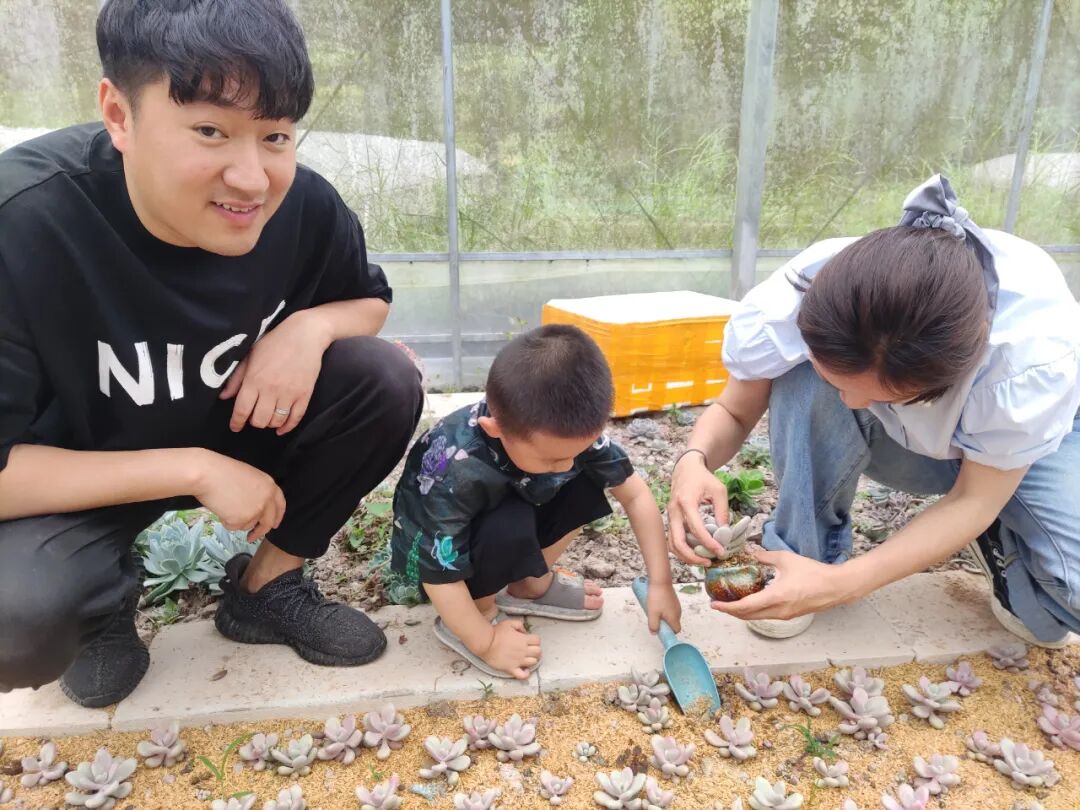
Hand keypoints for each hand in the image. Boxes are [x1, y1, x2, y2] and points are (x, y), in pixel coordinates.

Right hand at [191, 450, 285, 540]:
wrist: (208, 474)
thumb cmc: (223, 471)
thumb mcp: (249, 477)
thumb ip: (258, 492)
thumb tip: (257, 507)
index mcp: (270, 486)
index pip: (280, 505)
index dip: (277, 516)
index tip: (274, 524)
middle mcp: (266, 500)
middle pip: (267, 522)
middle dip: (260, 531)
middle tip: (252, 536)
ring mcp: (255, 511)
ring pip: (248, 524)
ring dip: (237, 521)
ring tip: (225, 504)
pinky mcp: (241, 520)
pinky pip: (234, 527)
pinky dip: (226, 522)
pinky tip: (220, 508)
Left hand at [220, 311, 330, 434]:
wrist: (305, 334)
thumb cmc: (274, 342)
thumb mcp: (250, 356)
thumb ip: (236, 378)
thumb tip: (224, 397)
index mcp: (254, 379)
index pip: (242, 410)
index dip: (236, 422)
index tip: (235, 427)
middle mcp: (270, 390)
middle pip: (259, 420)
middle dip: (254, 422)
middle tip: (254, 416)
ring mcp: (289, 393)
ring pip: (276, 421)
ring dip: (269, 423)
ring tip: (267, 418)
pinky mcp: (304, 395)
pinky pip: (295, 418)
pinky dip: (287, 427)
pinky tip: (281, 428)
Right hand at [479, 618, 541, 679]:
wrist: (485, 643)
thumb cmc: (496, 632)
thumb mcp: (509, 623)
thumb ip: (519, 625)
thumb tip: (524, 631)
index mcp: (523, 639)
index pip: (538, 640)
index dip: (535, 640)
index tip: (529, 640)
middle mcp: (523, 651)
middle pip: (538, 652)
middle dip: (536, 650)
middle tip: (530, 649)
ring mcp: (518, 661)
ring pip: (534, 662)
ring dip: (532, 660)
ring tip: (526, 658)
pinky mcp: (511, 668)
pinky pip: (523, 675)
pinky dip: (526, 674)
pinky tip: (524, 670)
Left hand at [646, 581, 681, 633]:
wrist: (660, 581)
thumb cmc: (656, 597)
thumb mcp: (652, 614)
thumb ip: (653, 625)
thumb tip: (654, 633)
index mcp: (675, 618)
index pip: (676, 630)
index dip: (668, 632)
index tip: (660, 629)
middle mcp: (678, 612)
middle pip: (672, 623)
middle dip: (663, 623)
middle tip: (654, 618)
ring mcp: (676, 605)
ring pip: (670, 615)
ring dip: (662, 615)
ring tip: (653, 610)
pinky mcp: (673, 599)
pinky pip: (669, 608)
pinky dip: (663, 609)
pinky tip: (656, 603)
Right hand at [667, 453, 730, 565]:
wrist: (686, 469)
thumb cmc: (703, 478)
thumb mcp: (718, 490)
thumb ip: (722, 511)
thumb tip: (724, 533)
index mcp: (686, 502)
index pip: (696, 529)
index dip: (708, 543)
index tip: (720, 551)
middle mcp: (674, 512)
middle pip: (677, 542)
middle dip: (692, 556)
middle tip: (709, 562)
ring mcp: (670, 517)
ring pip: (672, 544)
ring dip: (686, 556)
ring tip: (703, 561)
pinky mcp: (671, 520)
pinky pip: (673, 540)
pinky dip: (683, 550)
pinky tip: (696, 552)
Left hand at [709, 547, 854, 619]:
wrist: (836, 587)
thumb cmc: (813, 573)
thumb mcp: (786, 559)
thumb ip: (765, 556)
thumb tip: (750, 552)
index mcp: (775, 597)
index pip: (745, 606)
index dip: (727, 607)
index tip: (714, 605)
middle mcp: (777, 611)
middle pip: (747, 616)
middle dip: (730, 611)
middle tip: (718, 603)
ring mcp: (784, 616)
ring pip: (756, 617)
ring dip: (741, 612)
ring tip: (730, 602)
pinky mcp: (789, 615)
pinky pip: (766, 615)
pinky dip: (753, 611)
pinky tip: (749, 601)